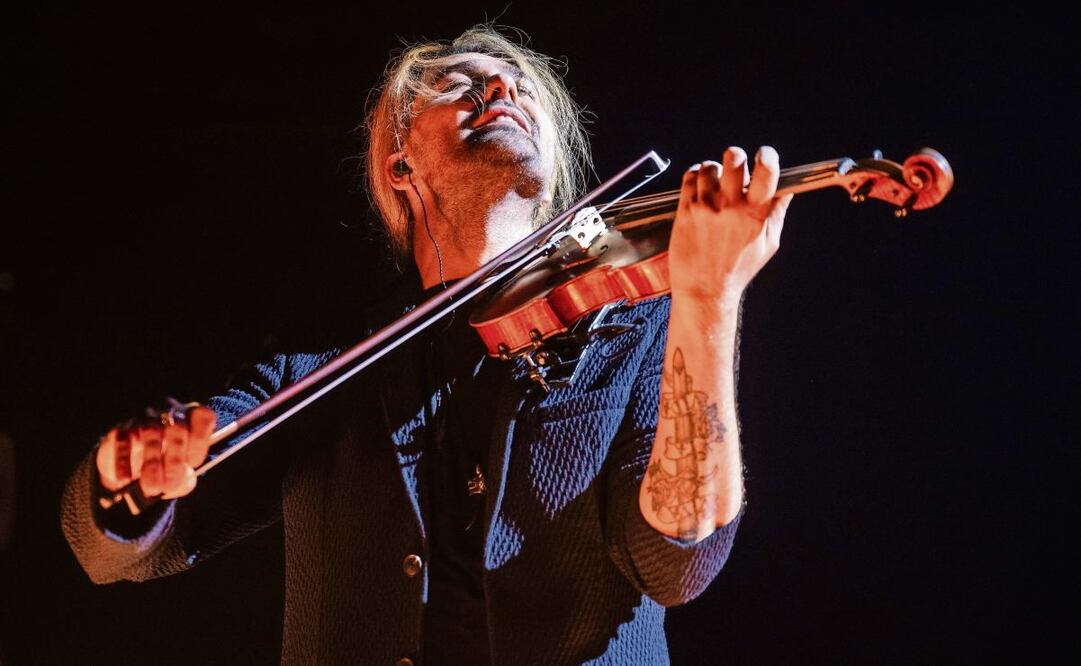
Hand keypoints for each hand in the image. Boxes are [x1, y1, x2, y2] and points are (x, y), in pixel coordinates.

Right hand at [95, 405, 215, 500]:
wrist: (131, 466)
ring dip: (152, 463)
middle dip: (175, 460)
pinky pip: (122, 442)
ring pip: (151, 434)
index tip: (194, 464)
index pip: (203, 418)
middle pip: (177, 429)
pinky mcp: (120, 428)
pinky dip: (123, 462)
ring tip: (152, 489)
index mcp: (192, 417)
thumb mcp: (181, 473)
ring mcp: (144, 418)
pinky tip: (126, 480)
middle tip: (170, 486)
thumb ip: (185, 479)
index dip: (200, 442)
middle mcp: (170, 413)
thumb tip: (177, 483)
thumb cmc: (166, 466)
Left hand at [668, 146, 792, 304]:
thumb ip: (776, 214)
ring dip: (713, 170)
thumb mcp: (768, 244)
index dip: (767, 156)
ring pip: (709, 167)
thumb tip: (786, 191)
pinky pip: (689, 178)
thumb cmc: (737, 270)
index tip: (764, 155)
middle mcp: (730, 207)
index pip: (766, 172)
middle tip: (735, 165)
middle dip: (736, 156)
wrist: (705, 290)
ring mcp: (705, 207)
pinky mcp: (685, 211)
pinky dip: (695, 176)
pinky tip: (700, 187)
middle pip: (734, 159)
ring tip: (715, 184)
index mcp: (755, 214)